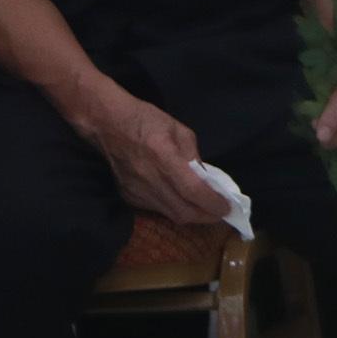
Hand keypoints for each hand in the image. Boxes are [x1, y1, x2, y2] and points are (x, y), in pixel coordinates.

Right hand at [73, 85, 229, 226]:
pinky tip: (183, 202)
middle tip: (221, 213)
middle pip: (183, 211)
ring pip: (170, 214)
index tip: (228, 207)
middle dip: (206, 216)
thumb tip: (206, 179)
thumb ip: (193, 156)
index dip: (212, 203)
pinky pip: (157, 209)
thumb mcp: (180, 131)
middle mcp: (150, 180)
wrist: (108, 125)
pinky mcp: (128, 197)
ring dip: (191, 216)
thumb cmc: (147, 121)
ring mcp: (137, 191)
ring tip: (207, 210)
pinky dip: (174, 209)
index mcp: (164, 158)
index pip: (193, 190)